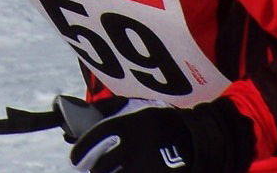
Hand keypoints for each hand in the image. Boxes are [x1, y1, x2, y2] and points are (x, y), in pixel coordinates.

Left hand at [69, 97, 254, 172]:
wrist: (201, 140)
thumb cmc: (167, 123)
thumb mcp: (142, 110)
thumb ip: (117, 115)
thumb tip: (91, 120)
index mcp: (129, 126)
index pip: (95, 139)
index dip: (82, 151)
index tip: (75, 158)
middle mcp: (134, 148)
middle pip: (100, 166)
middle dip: (93, 170)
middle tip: (90, 170)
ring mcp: (143, 167)